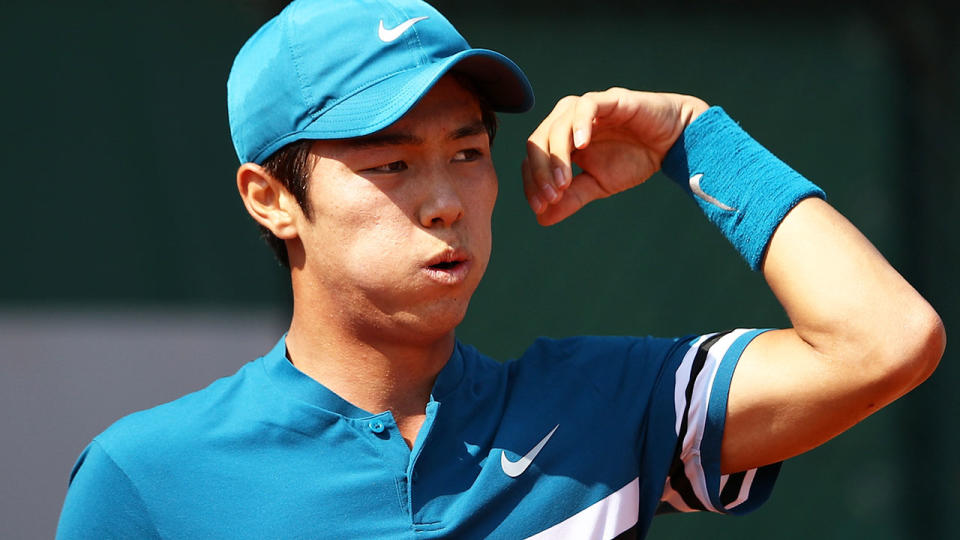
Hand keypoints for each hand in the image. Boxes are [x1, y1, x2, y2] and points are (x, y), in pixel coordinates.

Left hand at [522, 88, 708, 224]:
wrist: (673, 142)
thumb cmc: (634, 158)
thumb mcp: (599, 184)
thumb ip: (572, 198)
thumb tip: (541, 219)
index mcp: (561, 139)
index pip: (533, 158)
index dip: (532, 182)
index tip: (540, 207)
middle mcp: (568, 120)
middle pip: (539, 141)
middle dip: (540, 172)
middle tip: (552, 197)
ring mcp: (587, 108)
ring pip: (558, 125)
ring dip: (556, 156)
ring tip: (565, 182)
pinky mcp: (610, 99)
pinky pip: (587, 106)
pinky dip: (580, 124)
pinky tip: (582, 146)